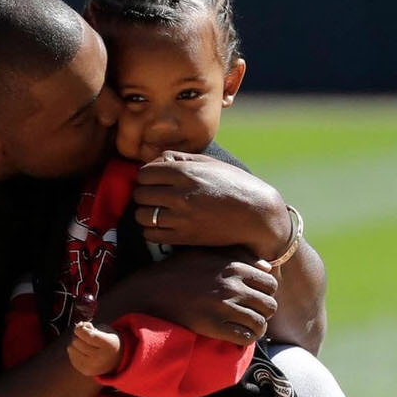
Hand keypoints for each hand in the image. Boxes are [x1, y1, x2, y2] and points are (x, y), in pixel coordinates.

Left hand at [67, 321, 122, 375]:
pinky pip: (71, 358)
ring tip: (83, 345)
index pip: (87, 335)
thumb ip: (91, 327)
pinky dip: (74, 353)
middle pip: (77, 342)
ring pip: (71, 349)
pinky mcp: (85, 371)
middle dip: (78, 336)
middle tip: (84, 337)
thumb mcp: (105, 331)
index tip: (80, 327)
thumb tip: (79, 326)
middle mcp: (100, 357)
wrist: (115, 360)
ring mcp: (92, 366)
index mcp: (108, 345)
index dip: (80, 329)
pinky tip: (82, 352)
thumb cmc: (108, 342)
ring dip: (74, 345)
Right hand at [100, 247, 277, 345]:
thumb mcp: (205, 254)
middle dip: (263, 313)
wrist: (148, 293)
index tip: (254, 300)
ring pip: (260, 324)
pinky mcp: (213, 326)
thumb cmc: (175, 272)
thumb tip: (267, 267)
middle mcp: (232, 286)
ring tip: (245, 329)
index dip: (266, 294)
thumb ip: (237, 257)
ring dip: (256, 329)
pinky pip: (244, 337)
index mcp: (233, 267)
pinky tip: (236, 337)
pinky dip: (245, 340)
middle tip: (250, 316)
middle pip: (269, 305)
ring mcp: (223, 307)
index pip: (270, 284)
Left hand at [133, 152, 291, 260]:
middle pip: (140, 194)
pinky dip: (150, 230)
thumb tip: (156, 161)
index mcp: (186, 172)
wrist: (256, 214)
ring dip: (144, 213)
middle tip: (153, 196)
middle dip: (143, 193)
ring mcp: (181, 218)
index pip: (145, 173)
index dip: (145, 176)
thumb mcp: (210, 163)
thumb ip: (181, 159)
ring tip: (155, 211)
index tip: (152, 180)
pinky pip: (150, 235)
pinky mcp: (184, 237)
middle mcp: (181, 194)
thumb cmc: (235, 185)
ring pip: (142, 215)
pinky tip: (159, 225)